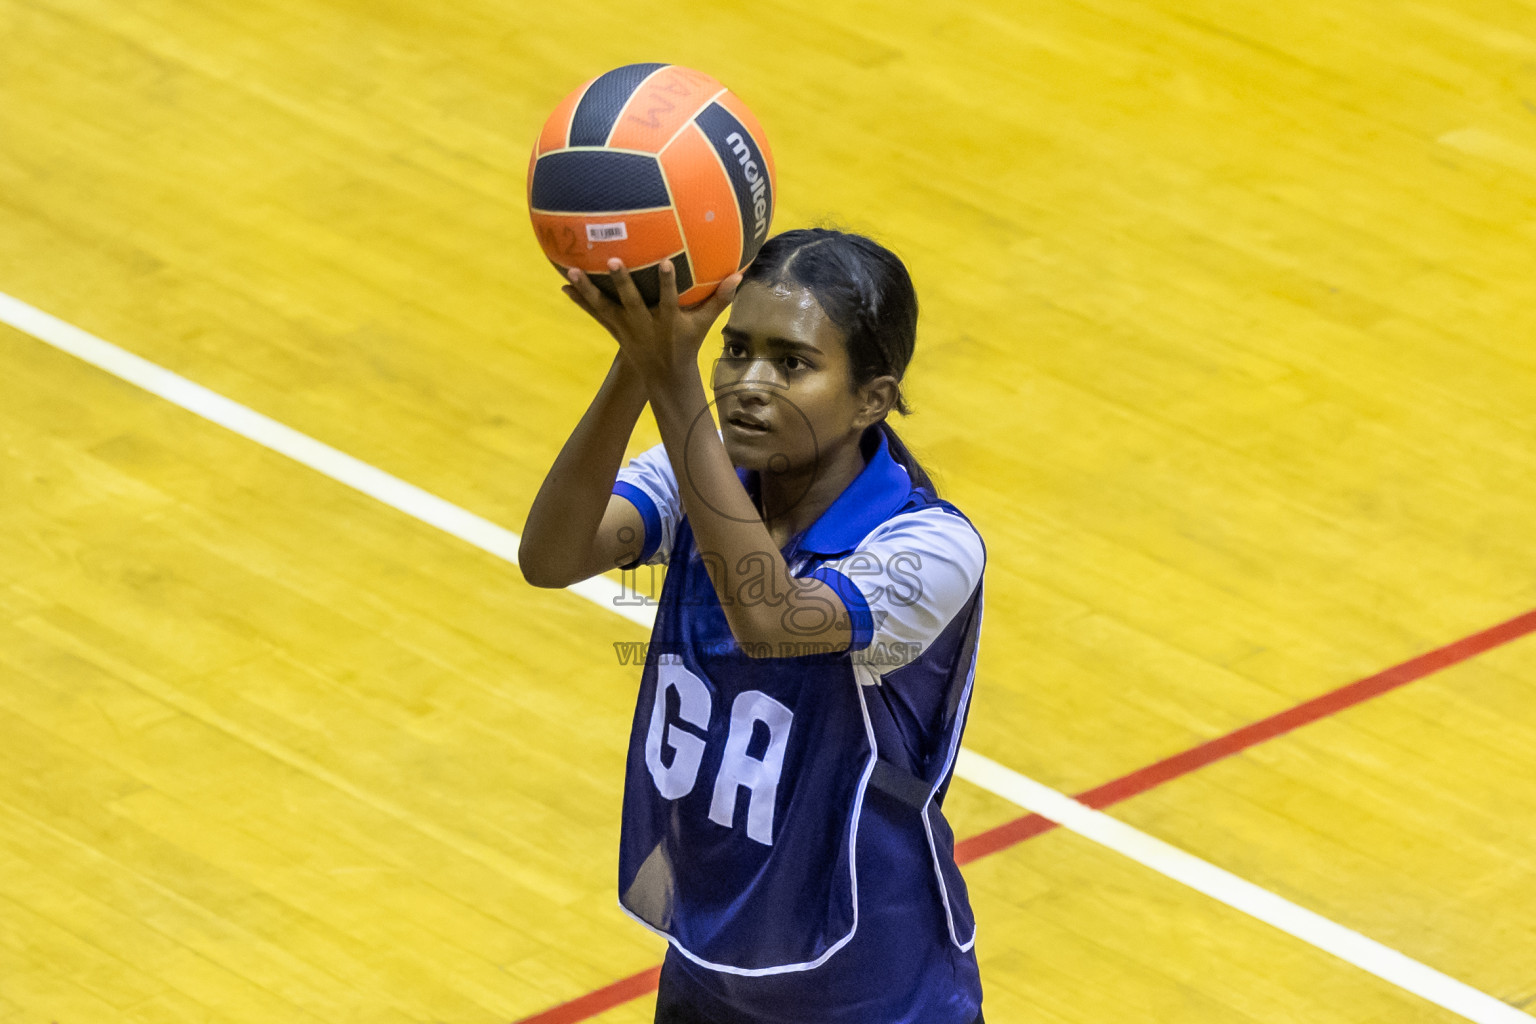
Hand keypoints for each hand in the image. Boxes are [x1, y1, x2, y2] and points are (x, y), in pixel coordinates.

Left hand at [562, 258, 740, 384]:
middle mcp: (644, 325)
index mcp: (667, 322)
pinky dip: (580, 301)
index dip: (666, 283)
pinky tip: (564, 286)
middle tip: (611, 260)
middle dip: (622, 283)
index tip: (664, 262)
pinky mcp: (614, 329)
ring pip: (605, 307)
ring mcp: (626, 328)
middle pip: (631, 302)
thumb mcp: (704, 324)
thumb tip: (739, 275)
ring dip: (588, 290)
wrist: (664, 374)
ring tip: (572, 272)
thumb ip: (720, 299)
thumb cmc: (686, 343)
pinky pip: (595, 313)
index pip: (669, 300)